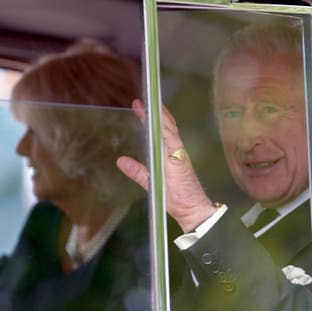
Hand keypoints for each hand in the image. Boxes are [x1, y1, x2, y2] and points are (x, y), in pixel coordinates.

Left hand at [117, 99, 216, 231]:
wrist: (191, 210)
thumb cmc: (176, 198)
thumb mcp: (150, 181)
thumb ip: (137, 171)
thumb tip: (120, 160)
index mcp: (169, 154)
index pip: (160, 131)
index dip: (151, 118)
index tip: (139, 106)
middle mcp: (175, 151)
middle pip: (166, 126)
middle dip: (155, 112)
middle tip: (142, 100)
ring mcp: (178, 154)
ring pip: (169, 129)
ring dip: (159, 116)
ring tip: (149, 104)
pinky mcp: (180, 160)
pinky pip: (172, 141)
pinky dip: (166, 130)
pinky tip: (159, 121)